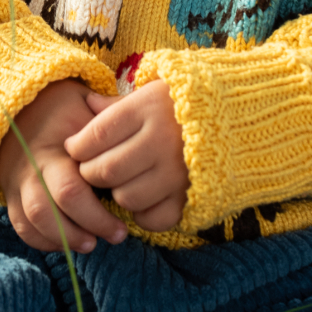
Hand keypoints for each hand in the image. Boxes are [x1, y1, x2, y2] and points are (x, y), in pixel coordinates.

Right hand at [0, 79, 128, 252]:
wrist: (22, 108)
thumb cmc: (64, 110)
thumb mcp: (87, 106)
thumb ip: (111, 118)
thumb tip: (143, 126)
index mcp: (56, 146)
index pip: (72, 188)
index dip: (98, 214)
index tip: (123, 224)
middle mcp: (34, 165)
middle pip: (51, 207)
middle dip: (85, 227)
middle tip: (116, 235)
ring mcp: (19, 180)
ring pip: (34, 219)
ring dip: (64, 238)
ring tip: (91, 243)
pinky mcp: (12, 194)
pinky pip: (22, 226)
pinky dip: (43, 240)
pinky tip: (68, 242)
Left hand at [64, 81, 188, 231]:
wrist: (237, 117)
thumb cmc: (183, 103)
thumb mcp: (150, 92)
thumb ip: (118, 104)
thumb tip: (87, 106)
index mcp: (149, 109)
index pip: (97, 134)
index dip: (78, 145)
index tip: (74, 147)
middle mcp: (162, 141)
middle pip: (107, 169)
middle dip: (90, 172)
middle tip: (91, 167)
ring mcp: (178, 172)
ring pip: (126, 196)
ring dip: (115, 192)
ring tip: (120, 179)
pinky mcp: (191, 196)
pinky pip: (153, 218)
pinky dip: (142, 212)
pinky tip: (143, 196)